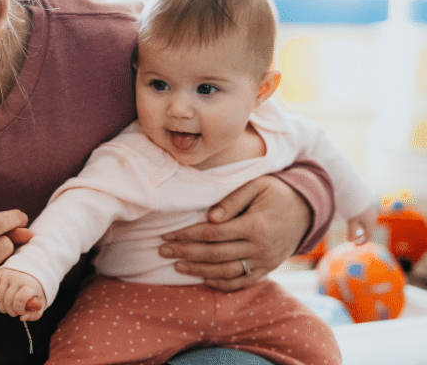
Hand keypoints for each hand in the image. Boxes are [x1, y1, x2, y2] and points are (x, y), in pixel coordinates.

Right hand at [0, 268, 45, 321]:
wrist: (32, 275)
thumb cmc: (34, 293)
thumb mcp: (39, 305)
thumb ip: (34, 314)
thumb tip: (22, 318)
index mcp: (31, 285)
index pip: (20, 299)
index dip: (19, 309)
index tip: (21, 312)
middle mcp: (18, 278)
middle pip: (8, 300)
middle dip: (10, 311)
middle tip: (14, 313)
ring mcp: (8, 275)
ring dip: (2, 307)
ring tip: (9, 308)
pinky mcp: (0, 273)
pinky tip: (1, 298)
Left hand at [159, 175, 310, 290]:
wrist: (308, 210)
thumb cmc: (276, 192)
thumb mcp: (257, 186)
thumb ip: (232, 200)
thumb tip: (209, 217)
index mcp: (255, 225)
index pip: (212, 234)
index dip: (187, 235)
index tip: (167, 236)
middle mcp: (260, 248)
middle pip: (215, 255)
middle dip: (185, 253)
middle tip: (162, 251)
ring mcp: (265, 262)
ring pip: (226, 272)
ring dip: (199, 271)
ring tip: (178, 266)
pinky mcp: (268, 269)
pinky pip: (243, 282)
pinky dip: (222, 283)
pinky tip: (204, 278)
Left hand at [346, 205, 375, 244]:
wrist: (356, 194)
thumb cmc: (354, 208)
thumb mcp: (351, 221)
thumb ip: (351, 232)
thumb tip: (350, 241)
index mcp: (370, 224)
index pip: (368, 237)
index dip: (361, 242)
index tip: (354, 245)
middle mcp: (372, 219)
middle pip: (369, 231)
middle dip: (361, 237)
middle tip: (353, 240)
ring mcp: (371, 214)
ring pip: (367, 226)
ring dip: (361, 230)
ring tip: (354, 232)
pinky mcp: (368, 210)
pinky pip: (366, 220)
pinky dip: (361, 224)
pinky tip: (354, 223)